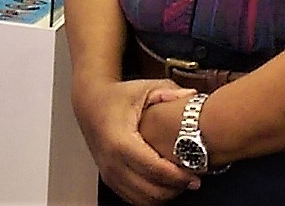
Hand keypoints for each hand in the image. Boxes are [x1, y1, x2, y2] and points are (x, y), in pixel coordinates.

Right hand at [74, 79, 199, 205]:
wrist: (89, 103)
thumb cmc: (117, 97)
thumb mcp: (143, 89)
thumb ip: (169, 92)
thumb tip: (192, 96)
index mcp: (121, 140)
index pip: (154, 169)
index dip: (178, 176)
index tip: (195, 174)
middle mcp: (112, 161)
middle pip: (151, 191)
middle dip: (175, 188)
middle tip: (192, 179)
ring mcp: (109, 172)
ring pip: (143, 200)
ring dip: (164, 195)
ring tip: (179, 181)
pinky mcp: (109, 179)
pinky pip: (133, 199)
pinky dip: (151, 196)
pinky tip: (162, 183)